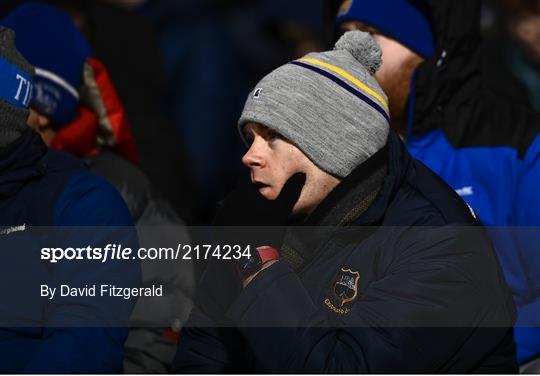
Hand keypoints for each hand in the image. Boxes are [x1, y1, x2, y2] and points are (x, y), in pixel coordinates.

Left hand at [194, 174, 304, 320]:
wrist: (250, 255)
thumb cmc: (267, 229)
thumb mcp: (282, 209)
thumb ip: (291, 190)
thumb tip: (300, 174)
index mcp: (243, 192)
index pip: (245, 184)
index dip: (252, 190)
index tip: (260, 198)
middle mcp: (229, 200)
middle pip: (237, 197)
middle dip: (244, 202)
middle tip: (256, 214)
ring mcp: (221, 213)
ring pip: (230, 208)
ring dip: (237, 213)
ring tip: (249, 225)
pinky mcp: (217, 227)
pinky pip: (224, 221)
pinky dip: (231, 225)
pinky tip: (240, 233)